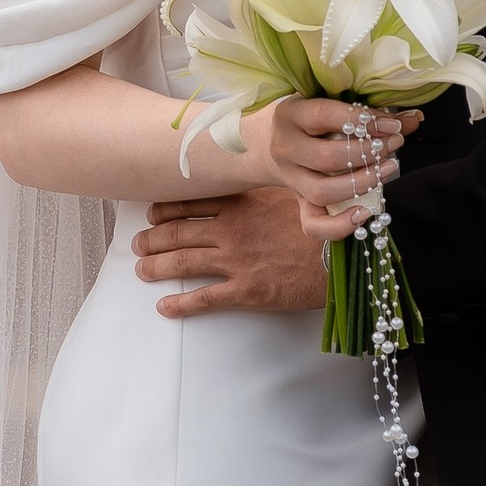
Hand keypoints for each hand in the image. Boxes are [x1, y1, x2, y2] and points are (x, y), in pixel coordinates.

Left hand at [133, 191, 330, 319]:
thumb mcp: (295, 192)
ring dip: (157, 266)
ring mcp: (236, 261)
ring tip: (141, 271)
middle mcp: (232, 230)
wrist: (347, 253)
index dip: (167, 209)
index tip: (152, 213)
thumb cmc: (326, 221)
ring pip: (184, 262)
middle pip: (179, 232)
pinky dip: (180, 304)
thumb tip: (258, 178)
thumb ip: (269, 188)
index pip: (192, 203)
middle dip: (153, 239)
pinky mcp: (247, 291)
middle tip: (138, 245)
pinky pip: (205, 299)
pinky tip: (164, 308)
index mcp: (243, 203)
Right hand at [256, 96, 414, 242]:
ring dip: (362, 183)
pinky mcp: (298, 204)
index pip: (326, 116)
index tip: (392, 124)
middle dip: (368, 153)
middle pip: (327, 158)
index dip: (363, 121)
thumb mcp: (329, 106)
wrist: (265, 143)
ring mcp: (290, 180)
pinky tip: (365, 213)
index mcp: (290, 115)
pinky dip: (340, 227)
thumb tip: (413, 118)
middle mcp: (284, 149)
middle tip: (393, 144)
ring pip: (323, 192)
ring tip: (388, 168)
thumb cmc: (308, 120)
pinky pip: (314, 226)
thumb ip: (369, 113)